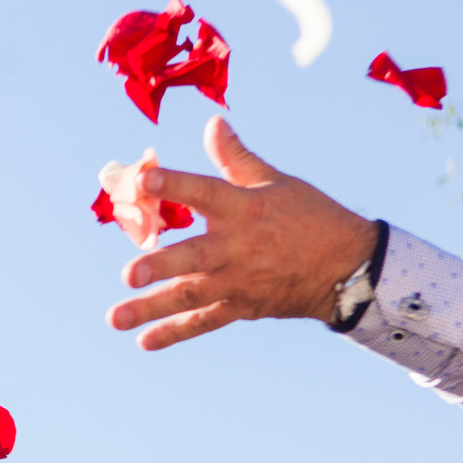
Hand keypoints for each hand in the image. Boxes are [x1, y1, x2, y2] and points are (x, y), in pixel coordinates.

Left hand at [106, 116, 383, 351]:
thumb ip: (235, 157)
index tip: (144, 178)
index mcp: (245, 209)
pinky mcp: (241, 307)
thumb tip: (213, 122)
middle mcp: (238, 247)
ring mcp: (238, 281)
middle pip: (195, 257)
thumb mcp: (275, 181)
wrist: (346, 266)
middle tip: (129, 274)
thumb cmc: (308, 216)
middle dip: (162, 267)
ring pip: (191, 297)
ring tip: (115, 318)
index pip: (207, 193)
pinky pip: (204, 323)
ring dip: (153, 308)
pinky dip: (174, 333)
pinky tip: (144, 341)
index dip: (176, 184)